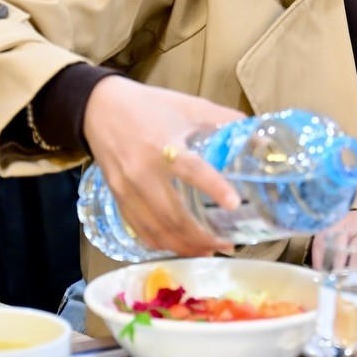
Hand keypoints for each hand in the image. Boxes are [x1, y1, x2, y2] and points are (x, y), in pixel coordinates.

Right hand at [81, 76, 243, 256]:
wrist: (99, 108)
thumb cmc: (148, 106)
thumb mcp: (188, 105)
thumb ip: (222, 120)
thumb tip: (258, 137)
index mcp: (164, 145)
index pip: (191, 169)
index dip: (214, 187)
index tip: (234, 204)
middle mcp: (143, 172)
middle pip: (173, 215)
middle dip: (202, 236)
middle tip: (228, 243)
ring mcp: (127, 189)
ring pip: (157, 230)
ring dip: (184, 246)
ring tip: (209, 251)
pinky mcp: (118, 198)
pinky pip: (140, 230)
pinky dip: (161, 244)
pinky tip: (179, 247)